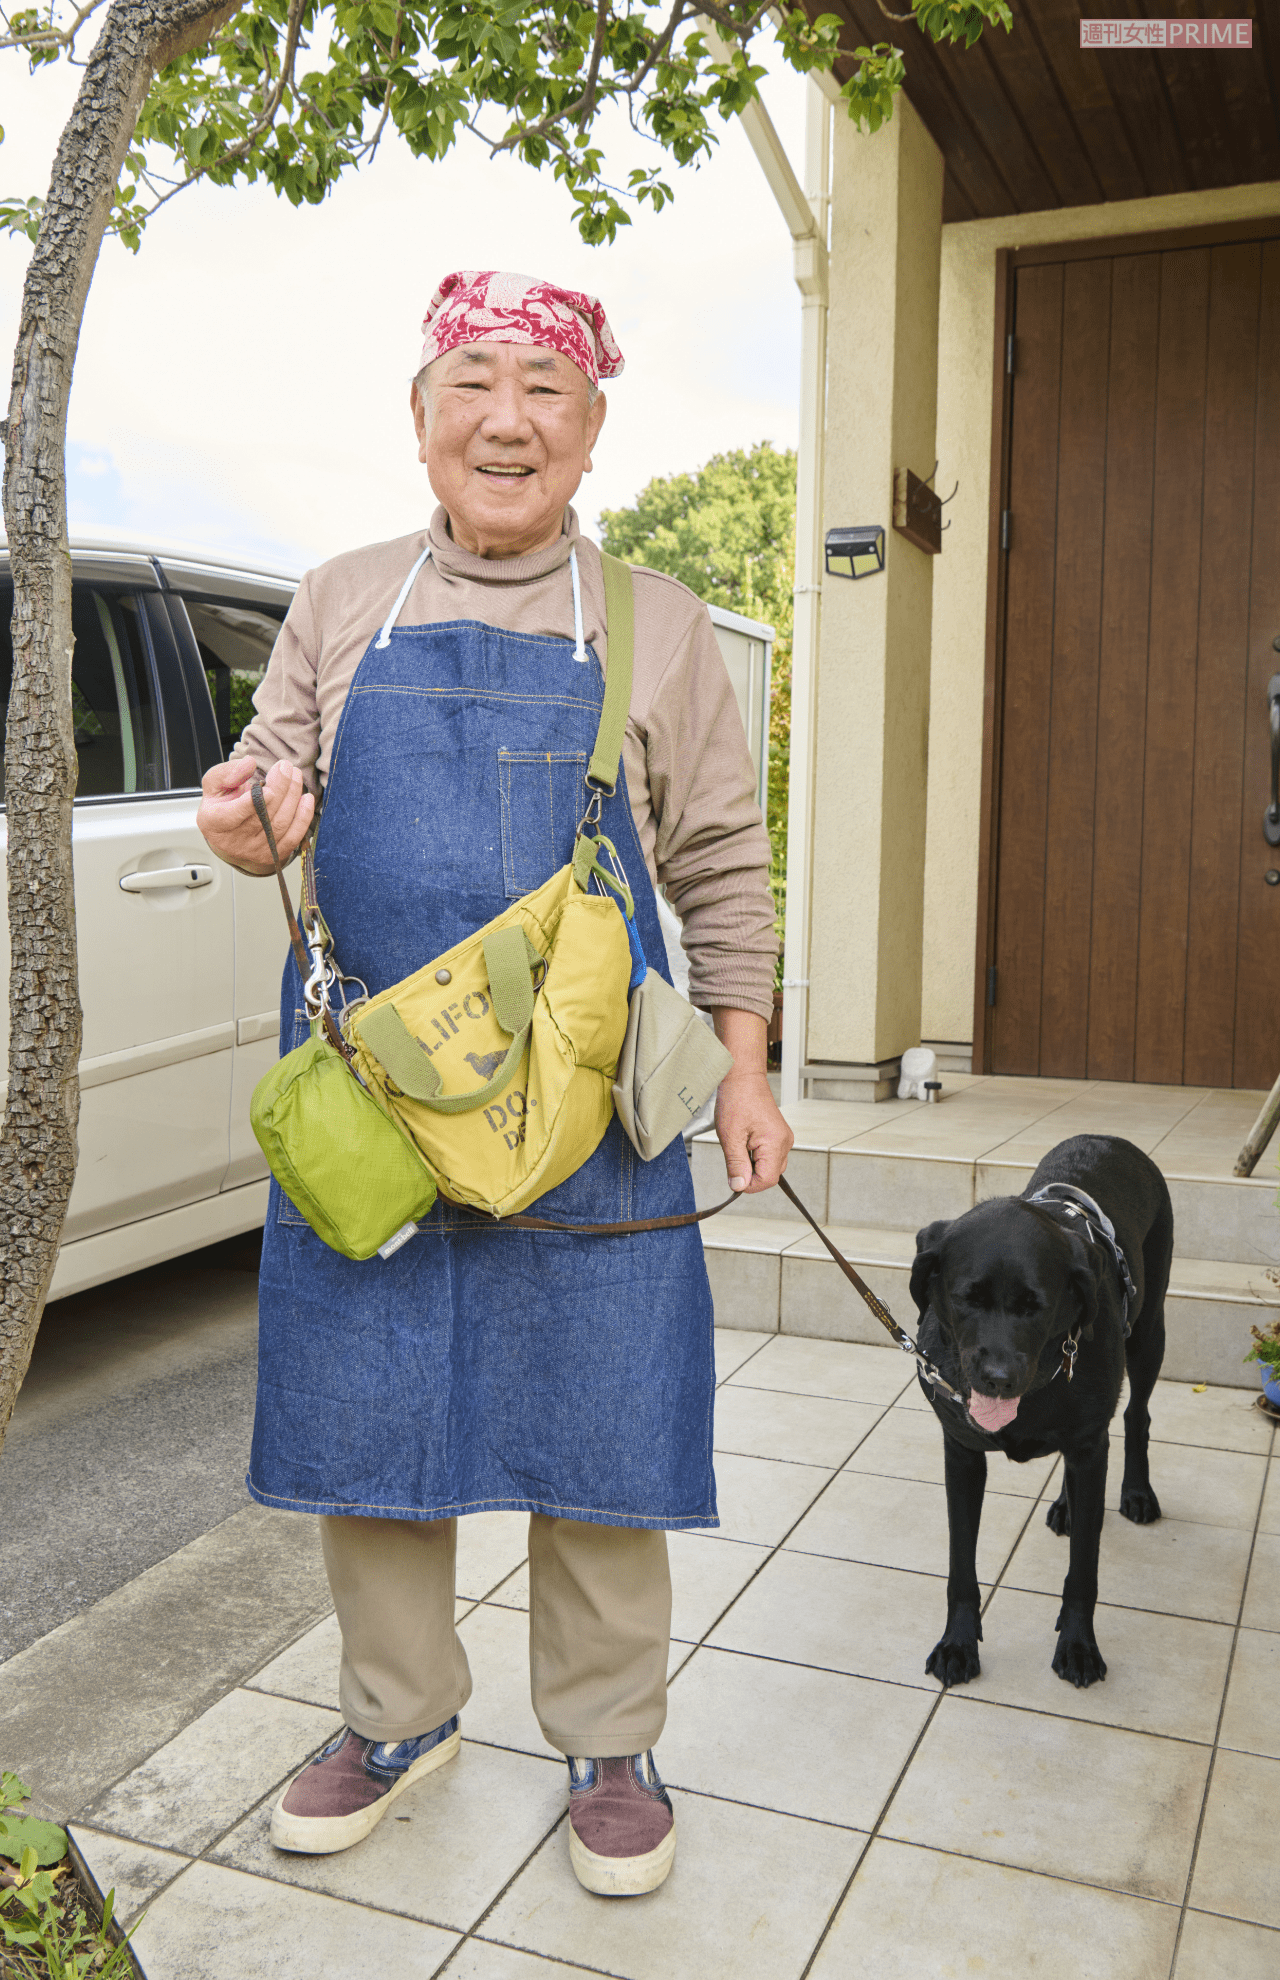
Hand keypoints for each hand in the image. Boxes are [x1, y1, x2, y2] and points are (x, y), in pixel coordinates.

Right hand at [196, 757, 314, 874]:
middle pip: (262, 816)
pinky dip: (303, 817)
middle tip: (286, 767)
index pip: (233, 816)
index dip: (252, 804)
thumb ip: (226, 772)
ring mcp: (255, 851)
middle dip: (279, 788)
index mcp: (214, 822)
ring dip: (292, 797)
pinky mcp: (273, 855)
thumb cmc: (221, 806)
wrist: (230, 836)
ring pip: (280, 824)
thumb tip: (249, 764)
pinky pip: (293, 837)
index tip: (268, 789)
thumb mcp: (213, 785)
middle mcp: (234, 841)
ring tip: (295, 776)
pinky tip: (306, 798)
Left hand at [711, 1008, 793, 1194]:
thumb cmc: (737, 1099)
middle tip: (733, 1157)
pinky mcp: (777, 1135)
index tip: (734, 1178)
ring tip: (738, 1145)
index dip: (749, 1185)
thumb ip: (736, 1164)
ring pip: (769, 1166)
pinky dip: (755, 1156)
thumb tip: (739, 1186)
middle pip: (770, 1175)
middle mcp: (784, 1142)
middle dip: (750, 1174)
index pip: (768, 1180)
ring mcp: (783, 1138)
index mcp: (776, 1143)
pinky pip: (768, 1155)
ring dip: (752, 1164)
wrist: (742, 1077)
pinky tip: (744, 1142)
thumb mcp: (730, 1136)